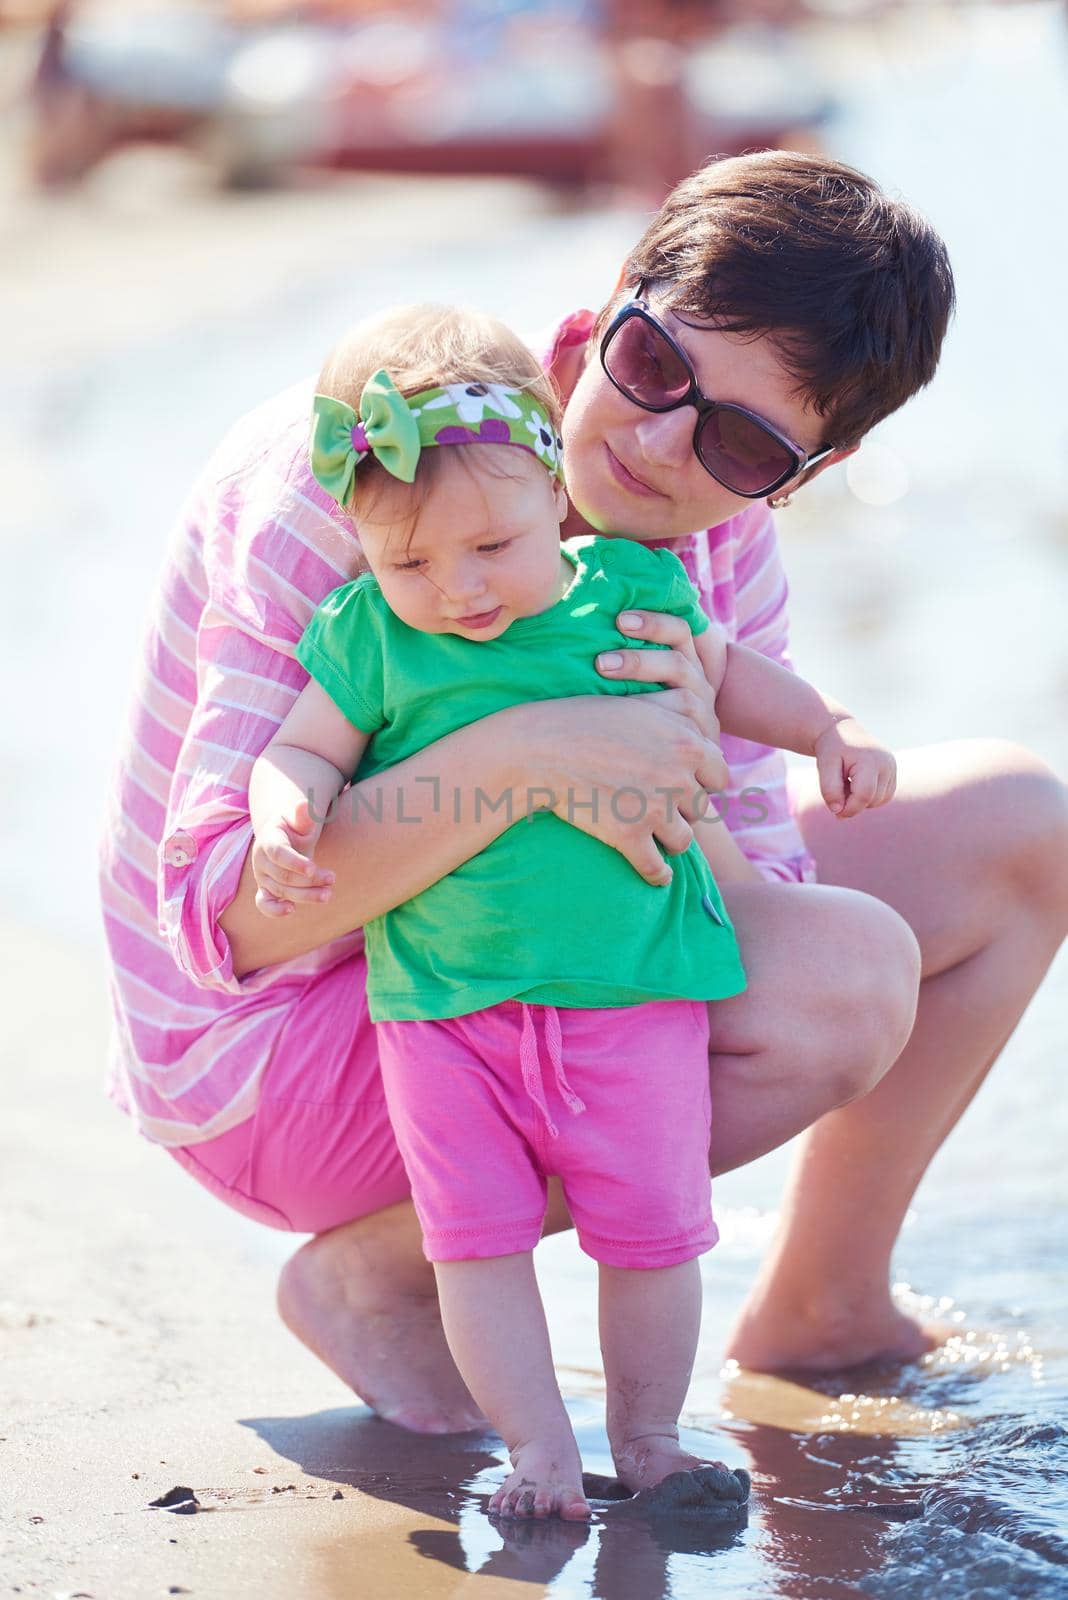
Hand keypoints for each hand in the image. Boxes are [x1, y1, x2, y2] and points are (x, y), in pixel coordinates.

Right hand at [251, 796, 333, 917]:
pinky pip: (264, 904)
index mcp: (268, 840)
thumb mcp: (300, 820)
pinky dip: (274, 910)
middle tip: (332, 878)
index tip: (314, 868)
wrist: (284, 837)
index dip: (295, 862)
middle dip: (309, 880)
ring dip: (305, 895)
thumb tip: (304, 804)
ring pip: (281, 891)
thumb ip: (303, 815)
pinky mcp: (265, 890)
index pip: (278, 853)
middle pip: (283, 876)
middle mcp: (261, 860)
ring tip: (328, 895)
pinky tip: (292, 910)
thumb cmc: (296, 827)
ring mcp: (262, 876)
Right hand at [517, 606, 729, 886]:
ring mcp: (655, 808)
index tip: (683, 785)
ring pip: (683, 840)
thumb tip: (708, 723)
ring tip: (656, 838)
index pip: (719, 774)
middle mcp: (679, 776)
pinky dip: (657, 875)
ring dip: (672, 841)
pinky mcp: (629, 835)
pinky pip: (657, 868)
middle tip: (662, 809)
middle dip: (685, 810)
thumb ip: (679, 710)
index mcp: (688, 743)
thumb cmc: (586, 720)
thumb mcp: (641, 702)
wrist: (540, 748)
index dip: (701, 781)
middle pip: (702, 809)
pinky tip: (656, 875)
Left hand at [813, 716, 896, 818]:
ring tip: (847, 784)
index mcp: (870, 760)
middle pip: (872, 800)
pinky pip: (883, 797)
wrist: (843, 732)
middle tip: (838, 789)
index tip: (835, 810)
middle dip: (853, 803)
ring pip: (880, 801)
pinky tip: (857, 785)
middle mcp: (887, 764)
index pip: (864, 796)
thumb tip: (838, 812)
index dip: (849, 808)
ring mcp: (893, 768)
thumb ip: (829, 789)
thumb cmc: (832, 749)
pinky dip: (870, 797)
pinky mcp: (893, 774)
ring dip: (862, 800)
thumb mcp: (824, 766)